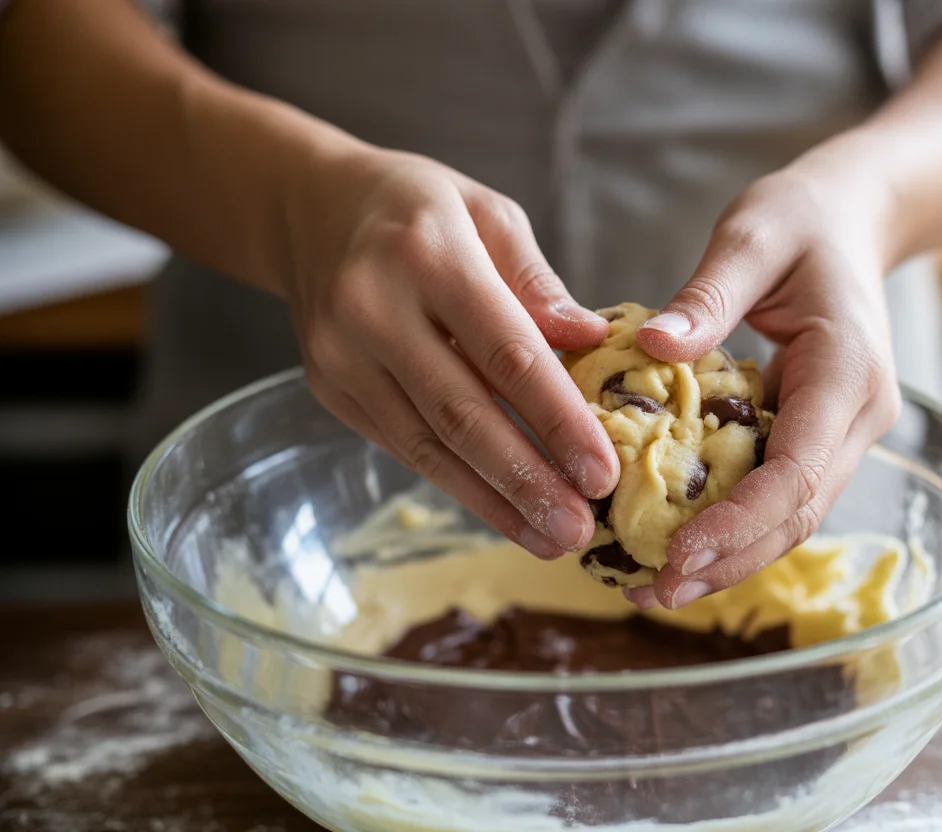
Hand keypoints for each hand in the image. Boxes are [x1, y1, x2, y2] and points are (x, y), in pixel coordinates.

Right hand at [284, 149, 618, 557]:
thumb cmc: (419, 209)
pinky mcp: (330, 391)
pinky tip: (502, 513)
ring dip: (493, 502)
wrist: (309, 208)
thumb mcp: (488, 213)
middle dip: (526, 480)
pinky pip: (402, 447)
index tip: (602, 471)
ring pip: (426, 446)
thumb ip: (537, 281)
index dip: (557, 418)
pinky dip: (456, 486)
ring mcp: (341, 356)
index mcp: (428, 255)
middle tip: (579, 529)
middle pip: (461, 413)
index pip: (505, 351)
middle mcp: (373, 309)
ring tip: (550, 539)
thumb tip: (592, 339)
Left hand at [628, 157, 902, 608]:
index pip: (798, 472)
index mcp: (847, 374)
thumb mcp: (752, 236)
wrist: (850, 221)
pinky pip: (777, 494)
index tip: (679, 554)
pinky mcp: (816, 435)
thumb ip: (709, 293)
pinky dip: (732, 526)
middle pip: (796, 514)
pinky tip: (678, 541)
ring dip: (729, 557)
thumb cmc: (801, 221)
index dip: (741, 522)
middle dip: (728, 560)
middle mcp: (857, 418)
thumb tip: (652, 350)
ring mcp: (841, 433)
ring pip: (790, 517)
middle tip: (650, 590)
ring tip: (652, 586)